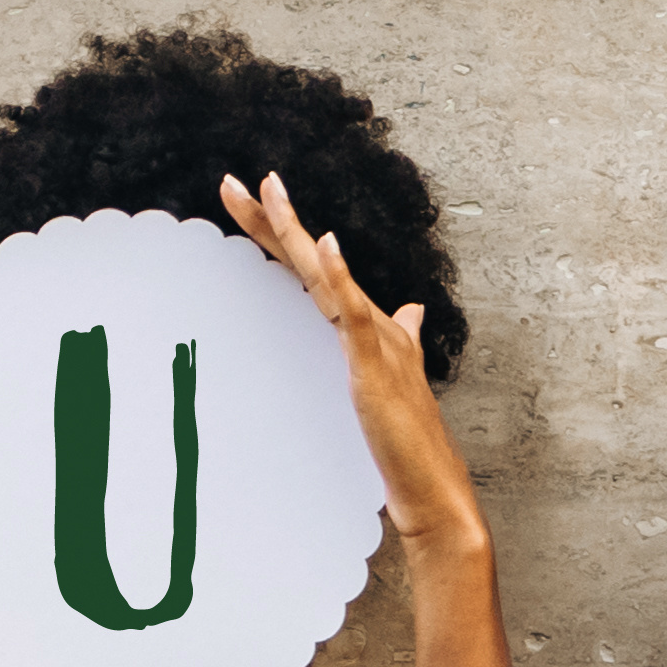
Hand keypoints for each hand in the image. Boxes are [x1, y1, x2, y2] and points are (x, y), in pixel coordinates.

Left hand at [226, 171, 482, 561]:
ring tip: (269, 191)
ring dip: (295, 231)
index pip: (312, 270)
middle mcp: (371, 322)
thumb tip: (412, 312)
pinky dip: (338, 274)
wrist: (431, 483)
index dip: (281, 234)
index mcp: (367, 324)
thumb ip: (400, 340)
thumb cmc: (409, 440)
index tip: (246, 201)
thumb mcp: (394, 379)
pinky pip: (351, 311)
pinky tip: (324, 244)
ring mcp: (374, 339)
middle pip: (310, 261)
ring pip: (324, 275)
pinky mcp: (374, 363)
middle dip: (273, 218)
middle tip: (234, 182)